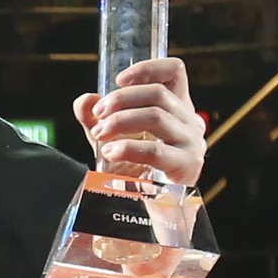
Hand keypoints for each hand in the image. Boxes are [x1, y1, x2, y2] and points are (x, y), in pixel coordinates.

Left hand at [73, 57, 206, 185]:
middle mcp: (189, 121)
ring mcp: (192, 143)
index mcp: (175, 107)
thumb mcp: (108, 136)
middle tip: (97, 115)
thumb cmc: (131, 167)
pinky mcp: (188, 166)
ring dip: (120, 121)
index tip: (118, 79)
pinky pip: (156, 150)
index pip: (174, 72)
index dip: (147, 69)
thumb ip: (93, 116)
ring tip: (99, 135)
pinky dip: (127, 147)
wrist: (144, 208)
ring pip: (156, 116)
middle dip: (120, 99)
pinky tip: (110, 152)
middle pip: (158, 93)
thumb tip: (85, 100)